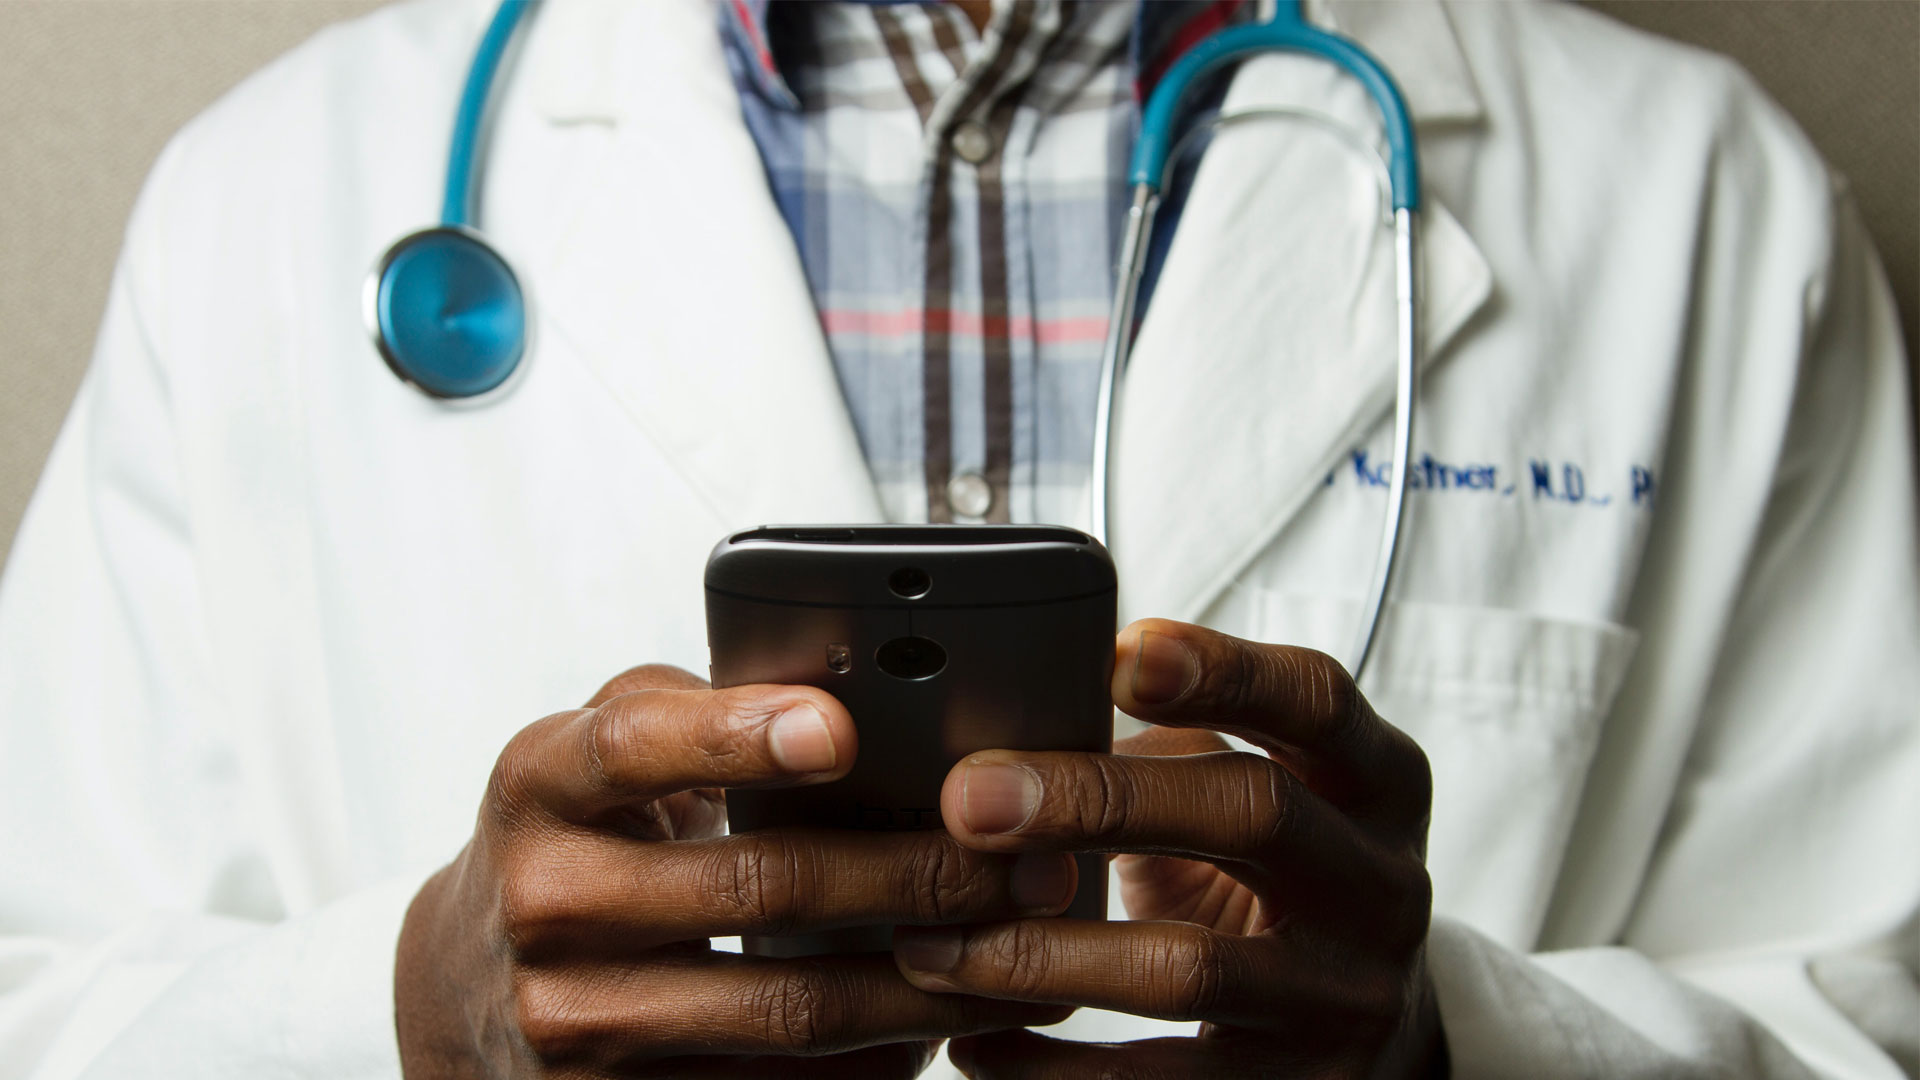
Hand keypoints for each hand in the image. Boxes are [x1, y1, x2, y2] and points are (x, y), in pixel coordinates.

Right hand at [396, 664, 1074, 1078]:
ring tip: (1020, 948)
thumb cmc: (571, 838)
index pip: (636, 745)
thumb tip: (840, 686)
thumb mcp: (591, 752)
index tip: (842, 728)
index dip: (739, 734)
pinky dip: (873, 1061)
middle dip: (912, 871)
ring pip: (787, 1007)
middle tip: (1023, 858)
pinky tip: (943, 1023)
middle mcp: (545, 901)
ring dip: (924, 980)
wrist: (462, 987)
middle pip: (756, 886)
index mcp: (540, 782)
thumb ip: (689, 709)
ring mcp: (572, 1021)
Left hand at [892, 620, 1441, 1077]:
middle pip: (1254, 813)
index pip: (1316, 701)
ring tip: (933, 945)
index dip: (1223, 671)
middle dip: (1099, 799)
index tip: (1116, 654)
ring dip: (1042, 953)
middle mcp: (1381, 884)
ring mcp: (1347, 995)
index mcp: (1377, 782)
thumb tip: (1016, 723)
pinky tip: (974, 1042)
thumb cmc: (1278, 881)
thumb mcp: (1260, 798)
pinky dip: (1051, 1068)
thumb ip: (1173, 752)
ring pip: (1191, 966)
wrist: (1377, 1034)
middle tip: (970, 798)